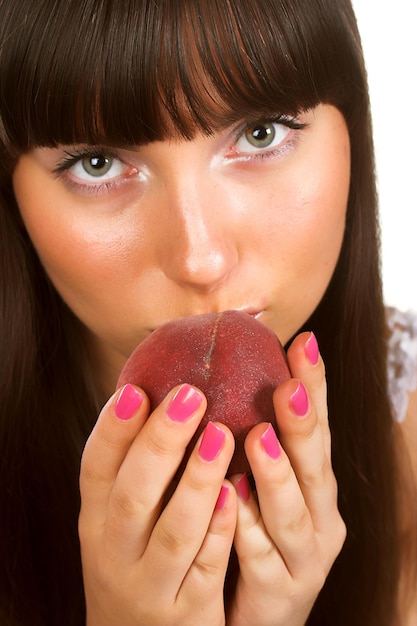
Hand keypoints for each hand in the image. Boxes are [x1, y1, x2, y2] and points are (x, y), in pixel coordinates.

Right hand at [79, 383, 236, 625]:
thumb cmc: (132, 562)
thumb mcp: (116, 524)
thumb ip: (132, 471)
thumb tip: (153, 395)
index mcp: (96, 522)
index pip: (94, 470)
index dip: (112, 430)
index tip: (135, 390)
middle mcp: (115, 553)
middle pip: (133, 494)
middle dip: (160, 443)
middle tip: (190, 395)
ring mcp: (151, 585)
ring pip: (175, 530)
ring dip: (197, 480)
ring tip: (220, 433)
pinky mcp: (188, 611)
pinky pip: (207, 567)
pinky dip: (219, 529)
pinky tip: (235, 492)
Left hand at [227, 332, 346, 625]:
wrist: (254, 617)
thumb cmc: (256, 535)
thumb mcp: (260, 483)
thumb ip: (251, 436)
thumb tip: (222, 371)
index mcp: (313, 484)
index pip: (316, 427)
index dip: (315, 385)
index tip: (303, 341)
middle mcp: (320, 517)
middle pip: (315, 466)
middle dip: (304, 425)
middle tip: (289, 386)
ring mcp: (306, 558)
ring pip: (293, 515)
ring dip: (277, 476)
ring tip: (259, 439)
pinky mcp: (282, 594)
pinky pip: (262, 561)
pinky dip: (249, 533)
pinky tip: (234, 505)